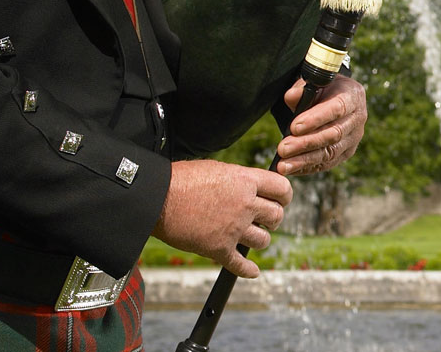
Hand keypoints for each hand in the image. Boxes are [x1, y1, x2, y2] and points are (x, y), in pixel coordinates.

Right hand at [153, 160, 290, 277]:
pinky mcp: (218, 249)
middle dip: (273, 219)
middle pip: (277, 216)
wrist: (156, 198)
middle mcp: (244, 204)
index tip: (282, 200)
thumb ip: (238, 180)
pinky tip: (252, 271)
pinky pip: (242, 265)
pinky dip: (248, 270)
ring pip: (264, 240)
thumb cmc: (181, 180)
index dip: (285, 196)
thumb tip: (250, 186)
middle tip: (265, 220)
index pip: (282, 188)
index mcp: (245, 181)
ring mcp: (233, 228)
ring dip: (259, 240)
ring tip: (251, 237)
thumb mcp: (217, 169)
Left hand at [276, 76, 366, 176]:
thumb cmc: (321, 88)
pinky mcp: (347, 152)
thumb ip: (302, 88)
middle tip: (283, 149)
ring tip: (283, 165)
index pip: (337, 109)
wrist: (334, 97)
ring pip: (330, 153)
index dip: (316, 119)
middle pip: (333, 134)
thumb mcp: (313, 82)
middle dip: (306, 143)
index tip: (294, 127)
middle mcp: (358, 118)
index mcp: (353, 95)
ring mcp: (354, 138)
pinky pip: (327, 163)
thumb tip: (291, 97)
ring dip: (305, 160)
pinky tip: (291, 169)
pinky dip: (308, 167)